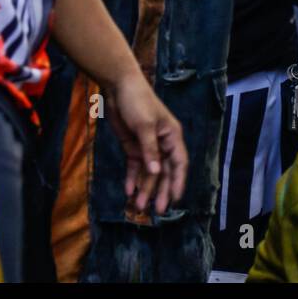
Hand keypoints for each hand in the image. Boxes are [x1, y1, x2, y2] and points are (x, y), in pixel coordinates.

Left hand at [104, 71, 187, 214]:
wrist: (118, 87)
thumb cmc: (137, 102)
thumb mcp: (144, 126)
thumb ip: (150, 150)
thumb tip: (156, 171)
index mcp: (172, 136)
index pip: (179, 163)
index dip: (178, 182)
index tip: (174, 199)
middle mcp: (162, 144)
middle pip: (164, 171)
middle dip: (159, 191)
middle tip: (156, 211)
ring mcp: (147, 146)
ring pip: (149, 172)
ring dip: (144, 188)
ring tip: (138, 206)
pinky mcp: (133, 146)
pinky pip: (135, 166)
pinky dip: (132, 178)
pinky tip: (129, 191)